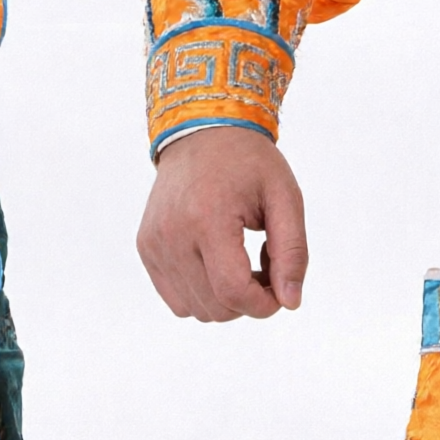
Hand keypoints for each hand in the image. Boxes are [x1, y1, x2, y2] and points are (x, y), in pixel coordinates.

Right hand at [137, 125, 307, 320]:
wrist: (200, 130)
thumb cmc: (247, 162)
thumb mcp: (285, 197)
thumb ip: (292, 252)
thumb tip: (289, 302)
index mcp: (207, 218)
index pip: (233, 293)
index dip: (264, 305)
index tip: (279, 288)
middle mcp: (172, 233)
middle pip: (216, 308)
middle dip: (248, 300)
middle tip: (261, 265)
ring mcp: (154, 241)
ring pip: (195, 309)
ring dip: (224, 299)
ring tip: (237, 261)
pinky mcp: (146, 245)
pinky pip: (176, 298)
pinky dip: (199, 292)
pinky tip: (213, 263)